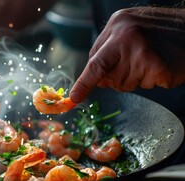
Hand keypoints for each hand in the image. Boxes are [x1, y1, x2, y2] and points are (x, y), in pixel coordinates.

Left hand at [70, 7, 184, 102]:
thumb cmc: (163, 33)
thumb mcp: (130, 32)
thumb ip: (109, 52)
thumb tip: (94, 79)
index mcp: (117, 25)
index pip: (93, 62)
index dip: (84, 82)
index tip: (74, 98)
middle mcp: (126, 35)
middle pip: (108, 78)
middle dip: (119, 79)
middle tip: (138, 64)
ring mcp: (141, 50)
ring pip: (125, 85)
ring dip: (138, 79)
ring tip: (152, 61)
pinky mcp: (157, 64)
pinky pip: (145, 86)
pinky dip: (154, 81)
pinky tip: (162, 65)